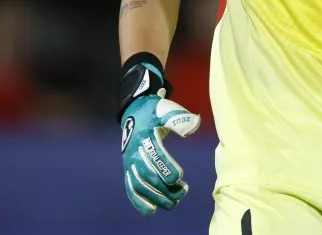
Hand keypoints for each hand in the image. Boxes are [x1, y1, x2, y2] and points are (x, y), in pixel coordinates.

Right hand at [121, 93, 200, 215]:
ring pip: (139, 185)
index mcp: (145, 137)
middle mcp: (135, 152)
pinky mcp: (128, 170)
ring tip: (173, 203)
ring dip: (155, 198)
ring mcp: (129, 163)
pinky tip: (152, 211)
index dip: (165, 168)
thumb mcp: (167, 110)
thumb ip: (179, 118)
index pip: (154, 156)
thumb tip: (193, 127)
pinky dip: (138, 202)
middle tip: (183, 192)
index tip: (179, 177)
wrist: (135, 112)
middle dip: (164, 187)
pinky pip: (130, 188)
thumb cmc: (156, 112)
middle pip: (147, 175)